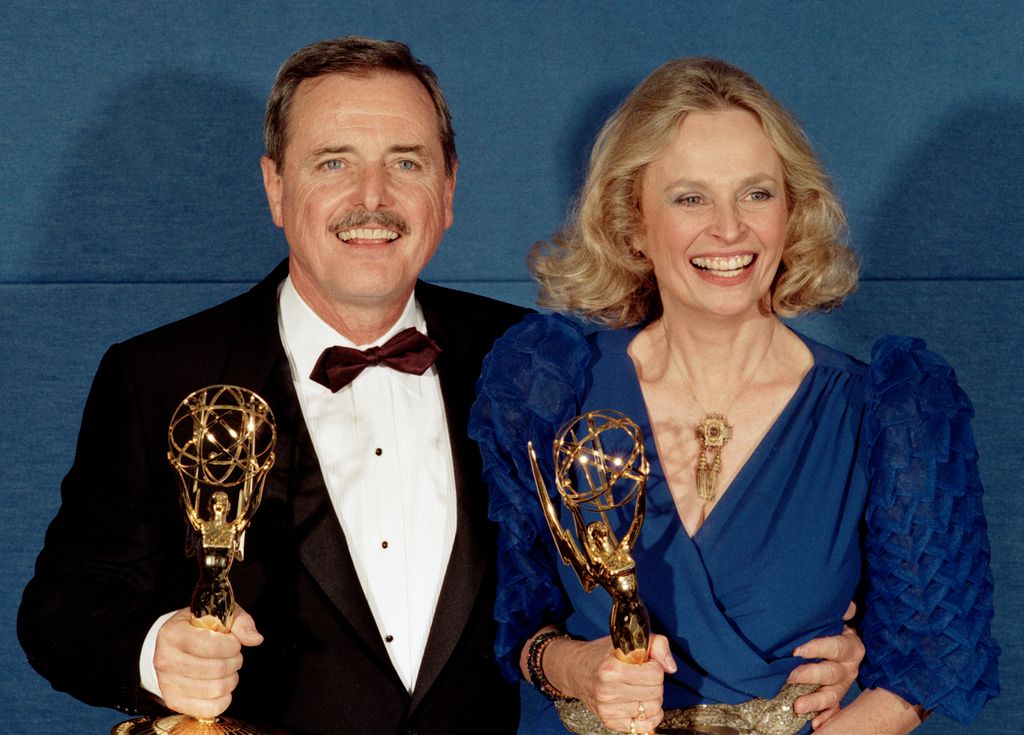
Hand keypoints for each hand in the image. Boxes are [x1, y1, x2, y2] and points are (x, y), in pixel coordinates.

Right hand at [153, 606, 262, 718]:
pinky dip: (224, 698)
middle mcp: (165, 659)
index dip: (233, 645)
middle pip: (217, 669)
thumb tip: (255, 639)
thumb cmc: (199, 627)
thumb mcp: (220, 614)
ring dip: (231, 679)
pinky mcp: (174, 701)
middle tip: (233, 656)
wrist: (174, 643)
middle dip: (235, 661)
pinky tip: (221, 684)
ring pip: (216, 689)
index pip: (212, 646)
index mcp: (173, 633)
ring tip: (227, 668)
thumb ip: (241, 623)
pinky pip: (210, 709)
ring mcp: (167, 683)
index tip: (234, 642)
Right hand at [546, 634, 675, 733]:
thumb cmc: (603, 654)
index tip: (645, 662)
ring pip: (653, 709)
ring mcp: (607, 709)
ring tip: (638, 688)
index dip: (655, 665)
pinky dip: (649, 716)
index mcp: (611, 669)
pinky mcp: (609, 722)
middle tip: (642, 675)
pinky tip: (641, 704)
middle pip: (656, 692)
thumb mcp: (627, 640)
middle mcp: (607, 691)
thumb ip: (656, 645)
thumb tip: (671, 668)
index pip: (656, 674)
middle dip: (655, 682)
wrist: (576, 670)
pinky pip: (644, 726)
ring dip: (651, 698)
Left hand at [788, 603, 863, 729]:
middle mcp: (848, 668)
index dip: (817, 648)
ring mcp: (843, 685)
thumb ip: (845, 611)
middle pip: (830, 674)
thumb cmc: (839, 626)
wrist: (852, 640)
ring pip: (831, 695)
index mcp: (851, 647)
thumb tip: (846, 605)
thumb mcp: (843, 616)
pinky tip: (814, 725)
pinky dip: (825, 718)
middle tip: (790, 677)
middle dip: (809, 676)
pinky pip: (833, 710)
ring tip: (798, 706)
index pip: (834, 647)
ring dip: (815, 702)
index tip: (797, 650)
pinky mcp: (837, 696)